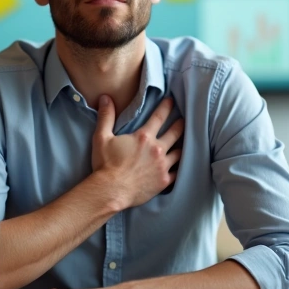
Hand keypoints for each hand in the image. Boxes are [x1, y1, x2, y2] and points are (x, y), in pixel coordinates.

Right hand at [90, 95, 183, 210]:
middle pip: (175, 133)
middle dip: (180, 124)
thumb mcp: (101, 137)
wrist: (111, 190)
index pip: (159, 117)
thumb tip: (106, 98)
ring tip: (186, 142)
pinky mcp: (164, 181)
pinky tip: (183, 165)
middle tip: (184, 119)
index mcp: (144, 137)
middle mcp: (157, 149)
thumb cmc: (105, 164)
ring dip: (183, 145)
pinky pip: (178, 172)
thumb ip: (106, 116)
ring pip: (179, 152)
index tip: (172, 101)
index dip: (166, 107)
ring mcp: (163, 166)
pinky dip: (180, 167)